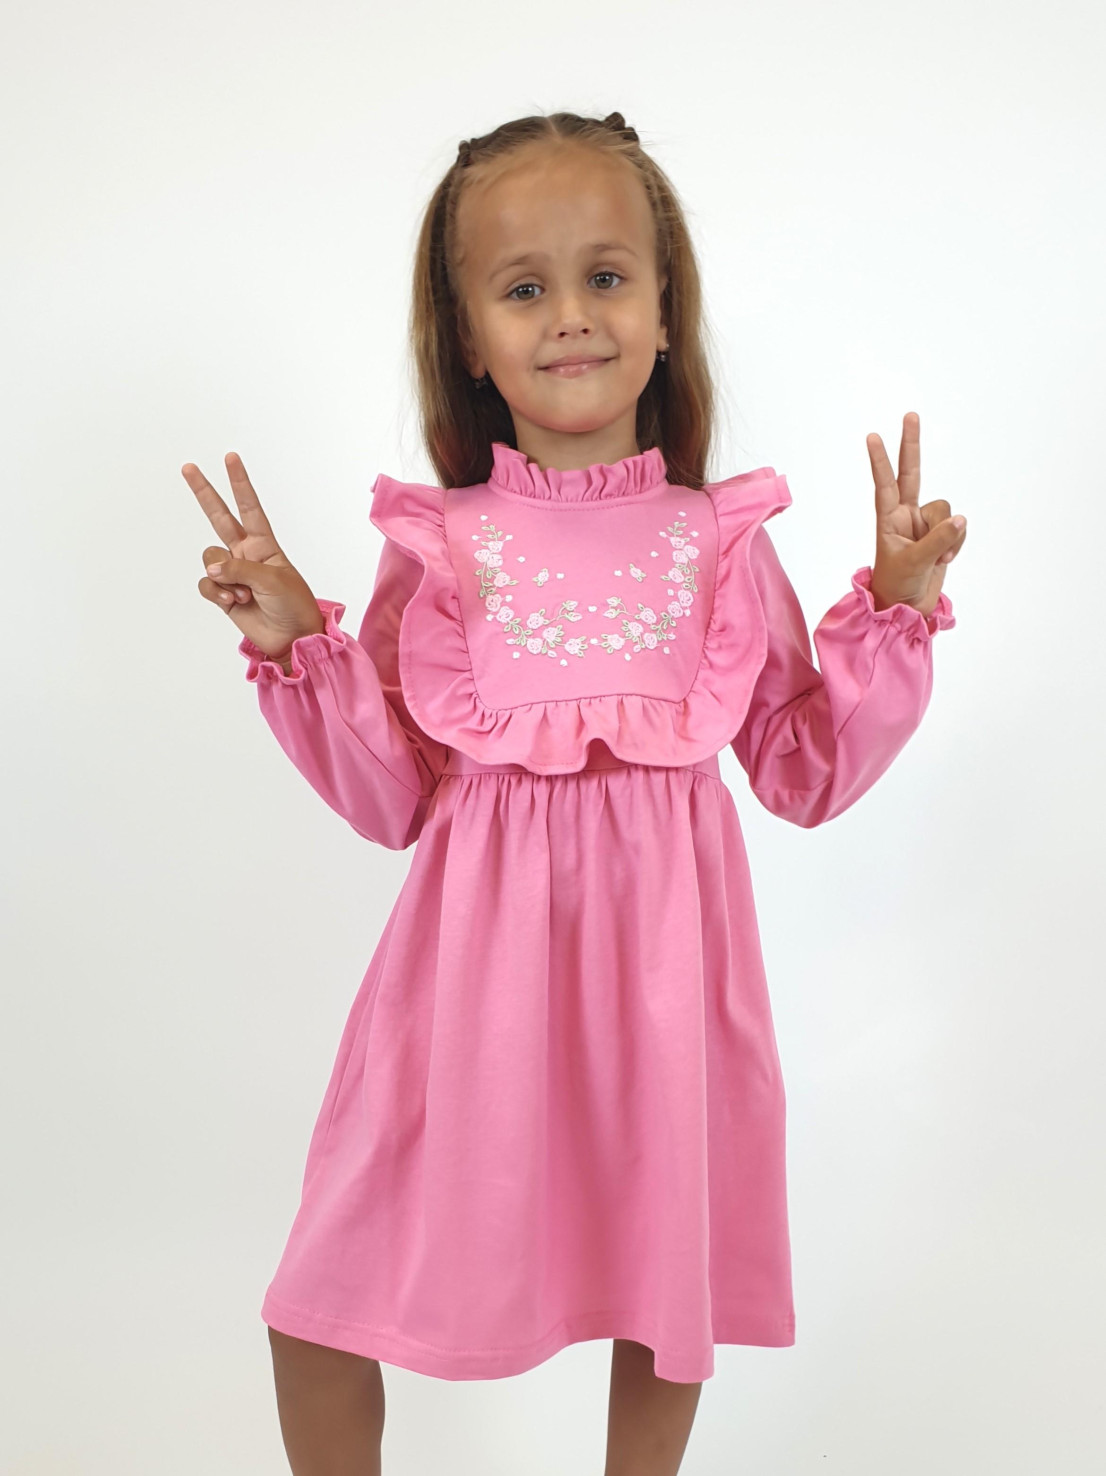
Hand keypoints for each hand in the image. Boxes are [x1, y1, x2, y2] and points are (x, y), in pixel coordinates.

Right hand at [182, 451, 325, 661]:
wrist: (292, 638)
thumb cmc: (294, 605)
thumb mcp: (274, 580)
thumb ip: (240, 569)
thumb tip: (212, 569)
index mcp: (264, 544)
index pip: (249, 507)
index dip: (239, 483)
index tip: (230, 457)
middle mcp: (245, 553)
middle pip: (219, 517)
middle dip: (204, 493)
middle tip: (188, 467)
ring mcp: (233, 573)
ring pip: (210, 560)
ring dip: (223, 578)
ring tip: (243, 594)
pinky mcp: (223, 594)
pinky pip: (206, 584)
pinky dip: (216, 593)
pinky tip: (232, 603)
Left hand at [866, 412, 966, 618]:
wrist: (907, 608)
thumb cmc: (896, 586)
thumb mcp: (913, 563)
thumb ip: (937, 540)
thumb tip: (960, 520)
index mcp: (888, 519)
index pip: (885, 484)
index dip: (881, 461)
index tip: (872, 437)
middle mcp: (906, 516)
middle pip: (912, 473)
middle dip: (912, 445)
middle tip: (910, 415)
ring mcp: (924, 524)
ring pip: (946, 511)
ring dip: (947, 535)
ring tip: (936, 557)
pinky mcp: (942, 536)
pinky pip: (958, 528)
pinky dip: (956, 544)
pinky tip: (945, 559)